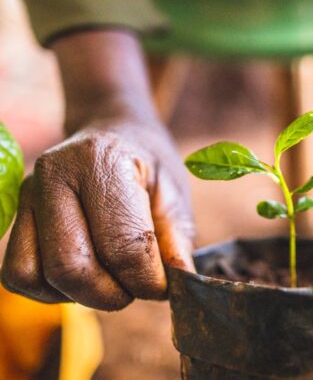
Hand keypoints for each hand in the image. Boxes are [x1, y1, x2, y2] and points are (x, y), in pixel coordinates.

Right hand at [1, 114, 194, 309]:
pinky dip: (51, 290)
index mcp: (101, 163)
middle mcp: (54, 175)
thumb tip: (180, 282)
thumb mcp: (175, 192)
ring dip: (80, 295)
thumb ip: (178, 238)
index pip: (122, 246)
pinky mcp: (15, 215)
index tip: (162, 284)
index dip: (147, 280)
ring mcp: (28, 194)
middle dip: (111, 294)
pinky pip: (19, 275)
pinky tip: (82, 276)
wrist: (112, 132)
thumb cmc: (148, 164)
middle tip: (135, 287)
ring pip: (38, 276)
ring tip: (110, 279)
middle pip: (72, 267)